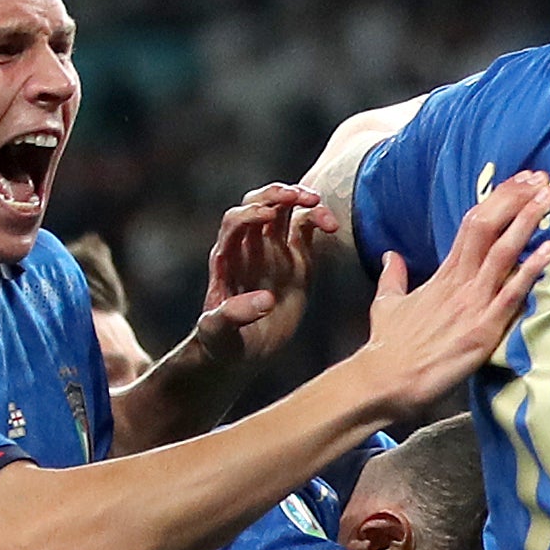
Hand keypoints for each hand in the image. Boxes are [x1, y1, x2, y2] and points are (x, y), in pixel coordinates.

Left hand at [179, 183, 330, 369]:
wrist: (243, 354)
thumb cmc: (223, 342)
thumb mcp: (218, 332)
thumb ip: (235, 315)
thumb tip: (266, 301)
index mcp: (227, 257)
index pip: (235, 222)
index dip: (250, 214)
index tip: (268, 217)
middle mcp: (249, 248)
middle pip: (259, 204)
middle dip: (276, 195)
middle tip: (298, 197)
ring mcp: (274, 252)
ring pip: (285, 212)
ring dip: (300, 200)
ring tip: (318, 203)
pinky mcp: (297, 261)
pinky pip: (307, 231)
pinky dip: (318, 221)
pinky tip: (331, 226)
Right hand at [354, 173, 549, 417]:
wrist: (383, 380)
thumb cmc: (388, 347)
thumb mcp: (387, 304)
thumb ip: (393, 277)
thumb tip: (391, 256)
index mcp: (443, 273)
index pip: (473, 225)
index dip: (498, 200)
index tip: (520, 182)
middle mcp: (459, 282)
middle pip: (488, 227)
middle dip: (516, 200)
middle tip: (542, 179)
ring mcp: (471, 304)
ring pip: (502, 252)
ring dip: (526, 222)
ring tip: (548, 197)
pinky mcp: (482, 330)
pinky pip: (511, 295)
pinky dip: (531, 270)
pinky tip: (549, 249)